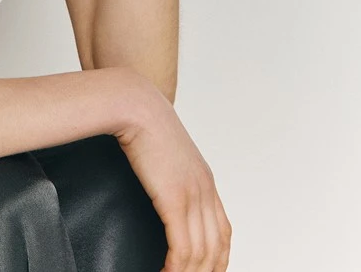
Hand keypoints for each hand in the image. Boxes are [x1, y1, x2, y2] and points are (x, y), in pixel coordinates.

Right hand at [115, 76, 232, 271]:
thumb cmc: (143, 123)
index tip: (206, 271)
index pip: (223, 232)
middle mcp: (205, 190)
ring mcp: (193, 195)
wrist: (136, 105)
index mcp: (204, 181)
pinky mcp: (175, 199)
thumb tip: (158, 184)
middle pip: (217, 248)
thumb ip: (169, 172)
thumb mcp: (165, 153)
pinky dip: (176, 269)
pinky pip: (182, 248)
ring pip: (201, 254)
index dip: (218, 259)